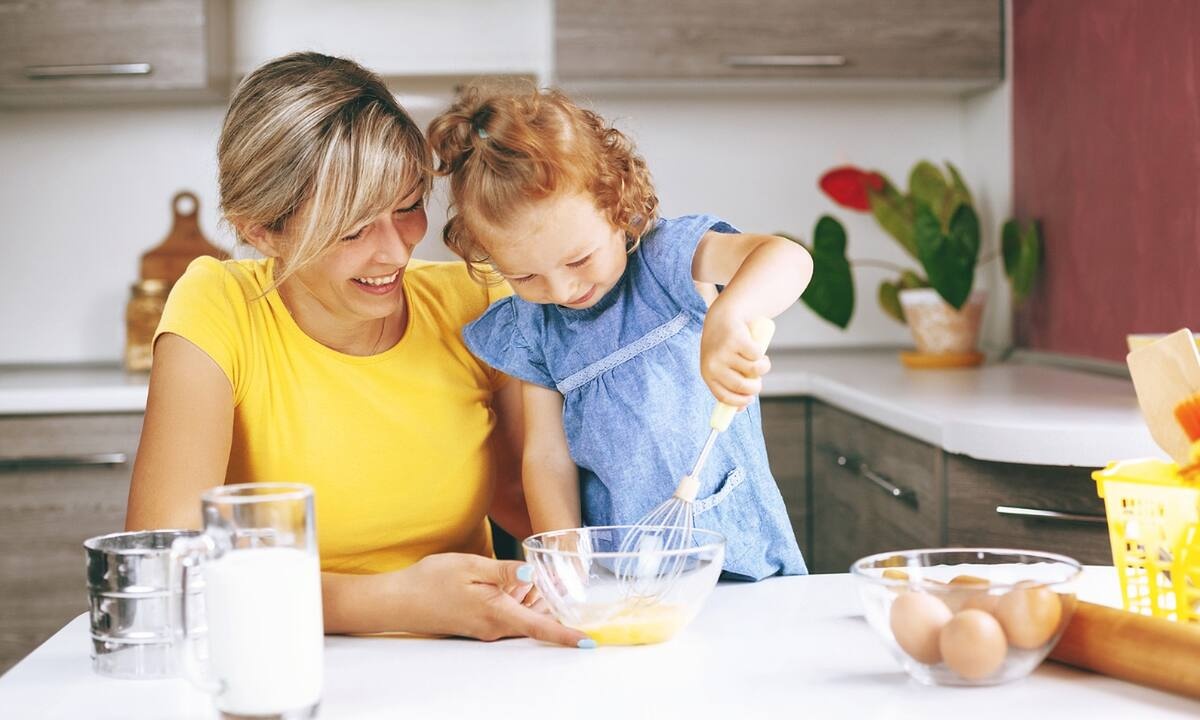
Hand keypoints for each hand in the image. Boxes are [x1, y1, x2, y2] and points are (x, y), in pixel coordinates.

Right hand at [395, 553, 587, 645]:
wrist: (399, 601)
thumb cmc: (431, 581)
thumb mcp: (470, 566)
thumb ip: (503, 571)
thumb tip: (531, 573)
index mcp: (497, 613)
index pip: (540, 628)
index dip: (567, 635)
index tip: (589, 641)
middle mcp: (495, 628)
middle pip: (536, 618)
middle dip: (548, 599)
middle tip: (549, 575)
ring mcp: (487, 629)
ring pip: (523, 615)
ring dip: (529, 597)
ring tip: (520, 574)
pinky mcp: (480, 624)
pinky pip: (509, 614)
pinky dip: (515, 598)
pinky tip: (507, 582)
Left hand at [699, 302, 771, 407]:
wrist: (723, 316)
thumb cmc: (724, 347)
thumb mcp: (721, 366)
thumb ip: (729, 385)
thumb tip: (738, 410)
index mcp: (707, 373)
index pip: (723, 396)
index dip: (740, 402)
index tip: (749, 400)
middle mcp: (713, 363)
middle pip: (742, 386)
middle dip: (756, 388)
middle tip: (758, 383)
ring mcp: (725, 351)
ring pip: (754, 370)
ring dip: (763, 368)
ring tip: (761, 362)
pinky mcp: (737, 339)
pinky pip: (758, 356)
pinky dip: (762, 354)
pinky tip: (758, 348)